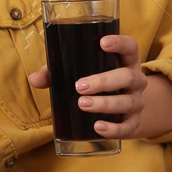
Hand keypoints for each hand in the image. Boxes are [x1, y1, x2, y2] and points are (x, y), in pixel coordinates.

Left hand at [28, 35, 159, 139]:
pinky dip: (114, 128)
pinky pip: (128, 127)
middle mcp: (135, 80)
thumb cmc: (97, 82)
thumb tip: (34, 79)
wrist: (123, 109)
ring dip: (105, 103)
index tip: (102, 43)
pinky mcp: (134, 122)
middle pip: (128, 77)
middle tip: (80, 86)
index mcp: (125, 61)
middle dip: (104, 81)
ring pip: (127, 102)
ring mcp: (137, 102)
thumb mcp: (81, 71)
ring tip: (83, 104)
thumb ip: (56, 72)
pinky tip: (98, 127)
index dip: (119, 43)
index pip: (130, 47)